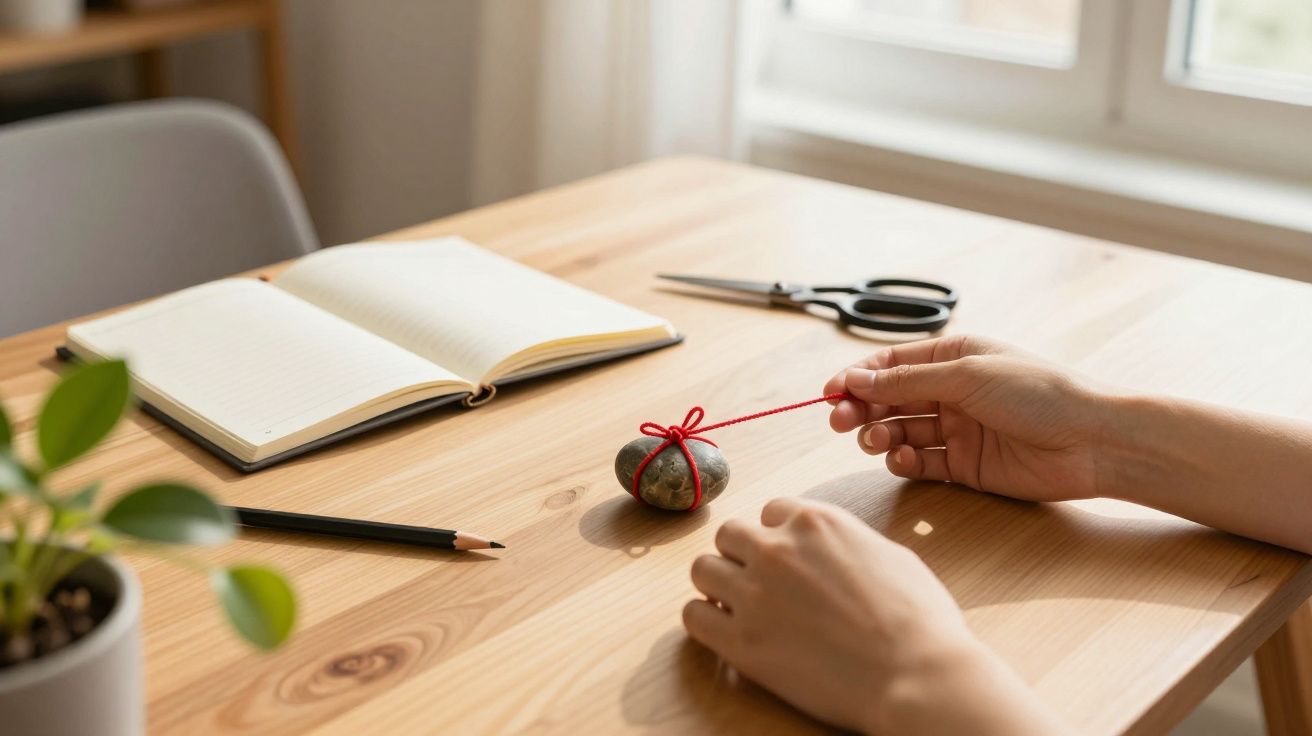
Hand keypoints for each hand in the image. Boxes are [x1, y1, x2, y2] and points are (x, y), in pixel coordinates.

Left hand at [683, 498, 1063, 734]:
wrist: (917, 676)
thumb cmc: (920, 621)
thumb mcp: (890, 555)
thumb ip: (847, 543)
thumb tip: (833, 550)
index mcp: (816, 522)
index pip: (771, 512)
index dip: (778, 537)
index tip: (787, 562)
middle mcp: (777, 549)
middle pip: (729, 535)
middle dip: (741, 556)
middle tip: (759, 584)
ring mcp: (754, 593)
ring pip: (702, 569)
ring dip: (718, 585)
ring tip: (738, 608)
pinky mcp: (741, 641)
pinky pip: (694, 616)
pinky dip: (704, 620)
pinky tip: (726, 632)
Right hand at [824, 335, 1109, 501]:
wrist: (1092, 442)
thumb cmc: (1040, 393)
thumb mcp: (967, 374)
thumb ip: (908, 380)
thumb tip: (857, 380)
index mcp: (953, 357)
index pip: (891, 365)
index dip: (857, 378)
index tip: (830, 392)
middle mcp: (951, 391)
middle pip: (889, 399)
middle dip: (861, 408)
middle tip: (840, 421)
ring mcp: (957, 429)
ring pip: (900, 431)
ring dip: (879, 435)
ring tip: (875, 440)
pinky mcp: (964, 466)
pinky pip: (920, 463)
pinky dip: (903, 462)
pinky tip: (901, 459)